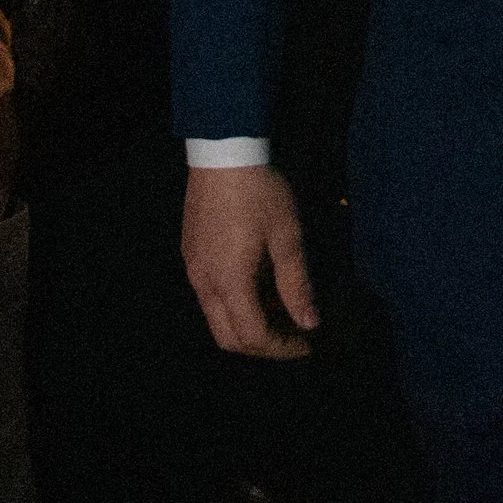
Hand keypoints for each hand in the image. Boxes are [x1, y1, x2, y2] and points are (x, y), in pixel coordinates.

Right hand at [182, 164, 317, 358]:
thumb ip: (297, 285)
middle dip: (263, 347)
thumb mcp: (288, 238)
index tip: (308, 344)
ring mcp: (194, 270)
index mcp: (229, 283)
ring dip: (248, 327)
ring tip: (281, 315)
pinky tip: (260, 291)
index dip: (282, 348)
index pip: (254, 337)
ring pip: (216, 320)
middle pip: (228, 339)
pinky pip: (210, 297)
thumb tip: (310, 323)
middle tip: (293, 338)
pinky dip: (235, 307)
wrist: (225, 153)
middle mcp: (204, 283)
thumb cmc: (261, 193)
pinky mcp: (191, 255)